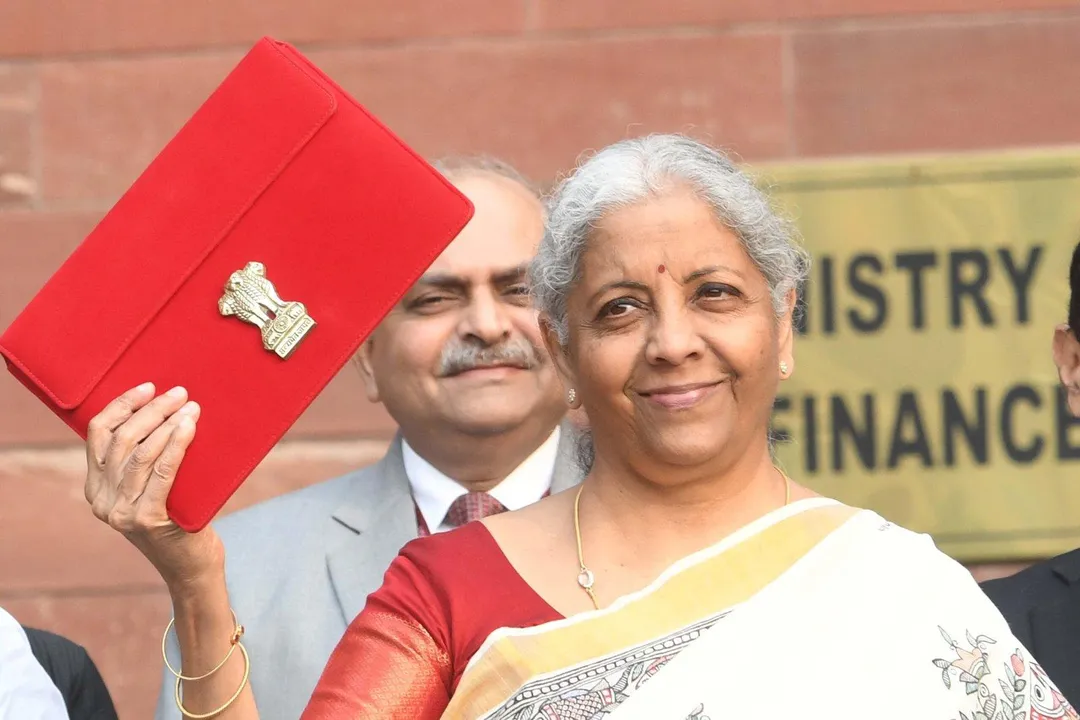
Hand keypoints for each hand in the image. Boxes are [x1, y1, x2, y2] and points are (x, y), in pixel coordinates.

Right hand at [85, 383, 223, 591]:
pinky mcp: (148, 520)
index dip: (123, 405)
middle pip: (122, 439)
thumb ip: (144, 462)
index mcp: (96, 487)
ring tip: (190, 407)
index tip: (149, 387)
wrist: (191, 567)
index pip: (99, 433)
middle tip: (180, 393)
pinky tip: (188, 428)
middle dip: (152, 410)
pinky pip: (162, 472)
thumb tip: (168, 411)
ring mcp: (122, 512)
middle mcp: (102, 500)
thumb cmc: (178, 519)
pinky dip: (176, 445)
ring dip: (167, 423)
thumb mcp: (151, 488)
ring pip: (140, 453)